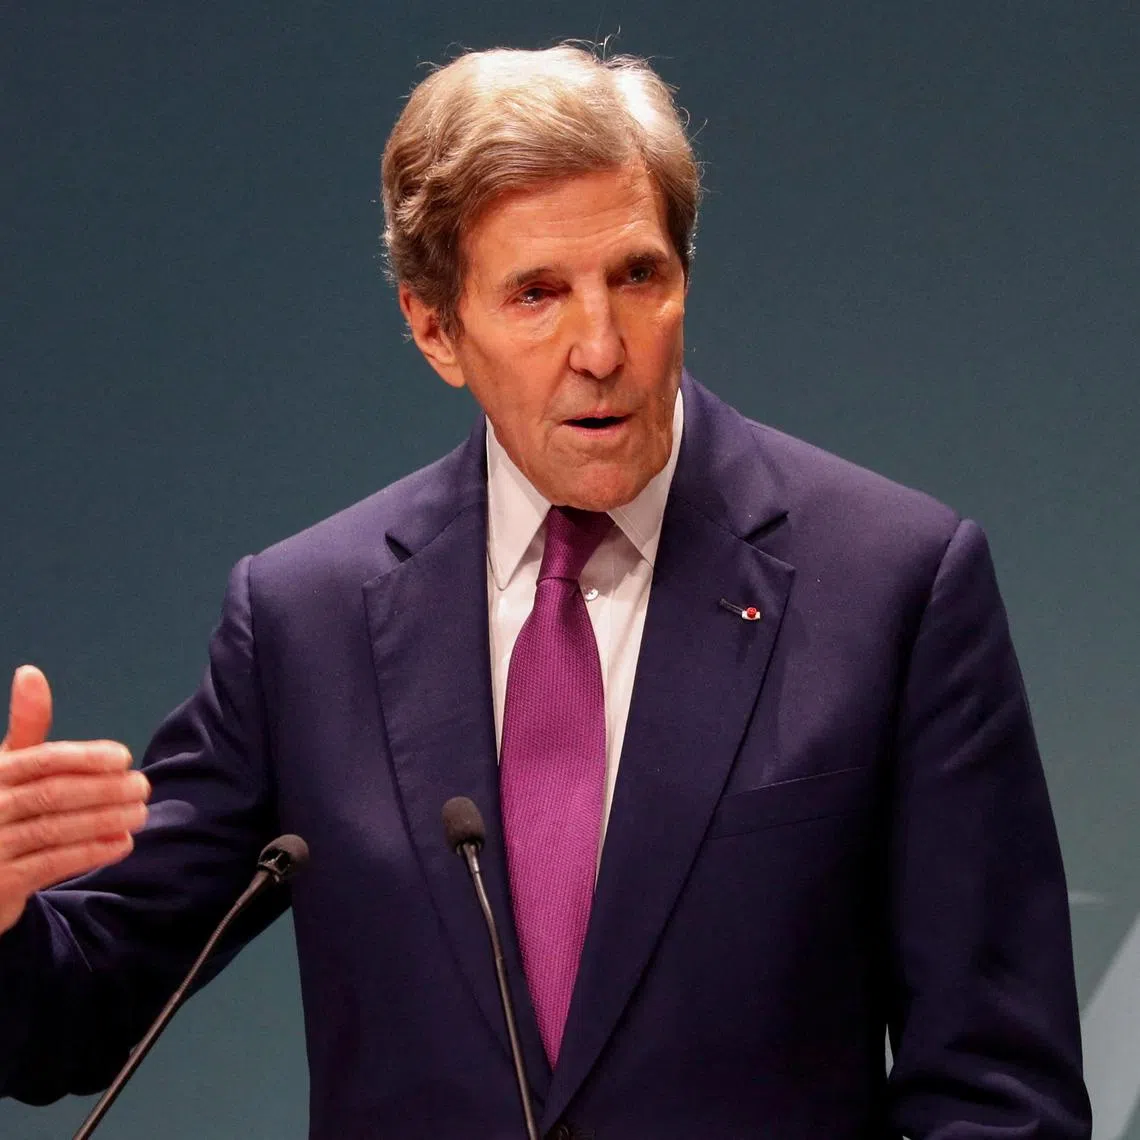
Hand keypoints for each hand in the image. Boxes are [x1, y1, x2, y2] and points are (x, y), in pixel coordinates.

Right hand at [0, 666, 148, 935]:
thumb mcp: (7, 765)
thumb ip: (27, 726)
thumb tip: (30, 672)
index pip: (41, 761)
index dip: (84, 757)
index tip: (124, 756)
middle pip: (53, 794)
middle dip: (104, 790)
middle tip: (143, 786)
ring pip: (55, 829)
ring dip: (104, 820)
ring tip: (140, 813)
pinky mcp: (1, 883)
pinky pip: (50, 865)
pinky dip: (90, 852)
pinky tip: (121, 843)